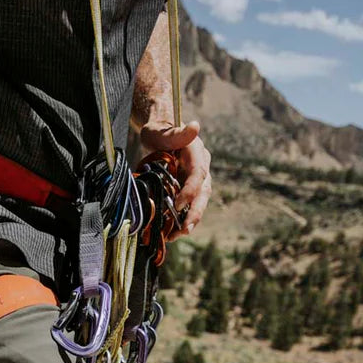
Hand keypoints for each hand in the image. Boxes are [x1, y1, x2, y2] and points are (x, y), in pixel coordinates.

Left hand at [139, 119, 211, 238]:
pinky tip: (171, 233)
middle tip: (185, 230)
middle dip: (195, 213)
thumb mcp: (162, 132)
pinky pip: (189, 207)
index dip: (190, 191)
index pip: (198, 174)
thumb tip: (195, 127)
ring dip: (189, 220)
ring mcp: (197, 181)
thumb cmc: (159, 133)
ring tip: (177, 235)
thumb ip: (176, 133)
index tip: (176, 205)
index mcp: (197, 154)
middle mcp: (202, 168)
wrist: (160, 137)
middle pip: (203, 193)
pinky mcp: (190, 190)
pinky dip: (181, 220)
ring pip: (198, 203)